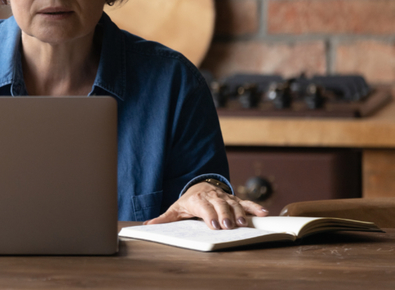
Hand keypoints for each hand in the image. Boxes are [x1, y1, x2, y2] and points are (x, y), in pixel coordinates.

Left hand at [144, 182, 268, 229]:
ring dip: (239, 213)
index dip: (209, 215)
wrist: (199, 185)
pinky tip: (264, 213)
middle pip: (220, 205)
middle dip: (225, 215)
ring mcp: (224, 197)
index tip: (214, 225)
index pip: (203, 207)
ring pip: (233, 204)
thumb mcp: (175, 208)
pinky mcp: (234, 198)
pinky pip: (246, 202)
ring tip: (244, 224)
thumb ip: (165, 218)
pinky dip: (255, 207)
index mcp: (197, 199)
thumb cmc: (188, 201)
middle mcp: (212, 197)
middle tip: (230, 226)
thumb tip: (148, 224)